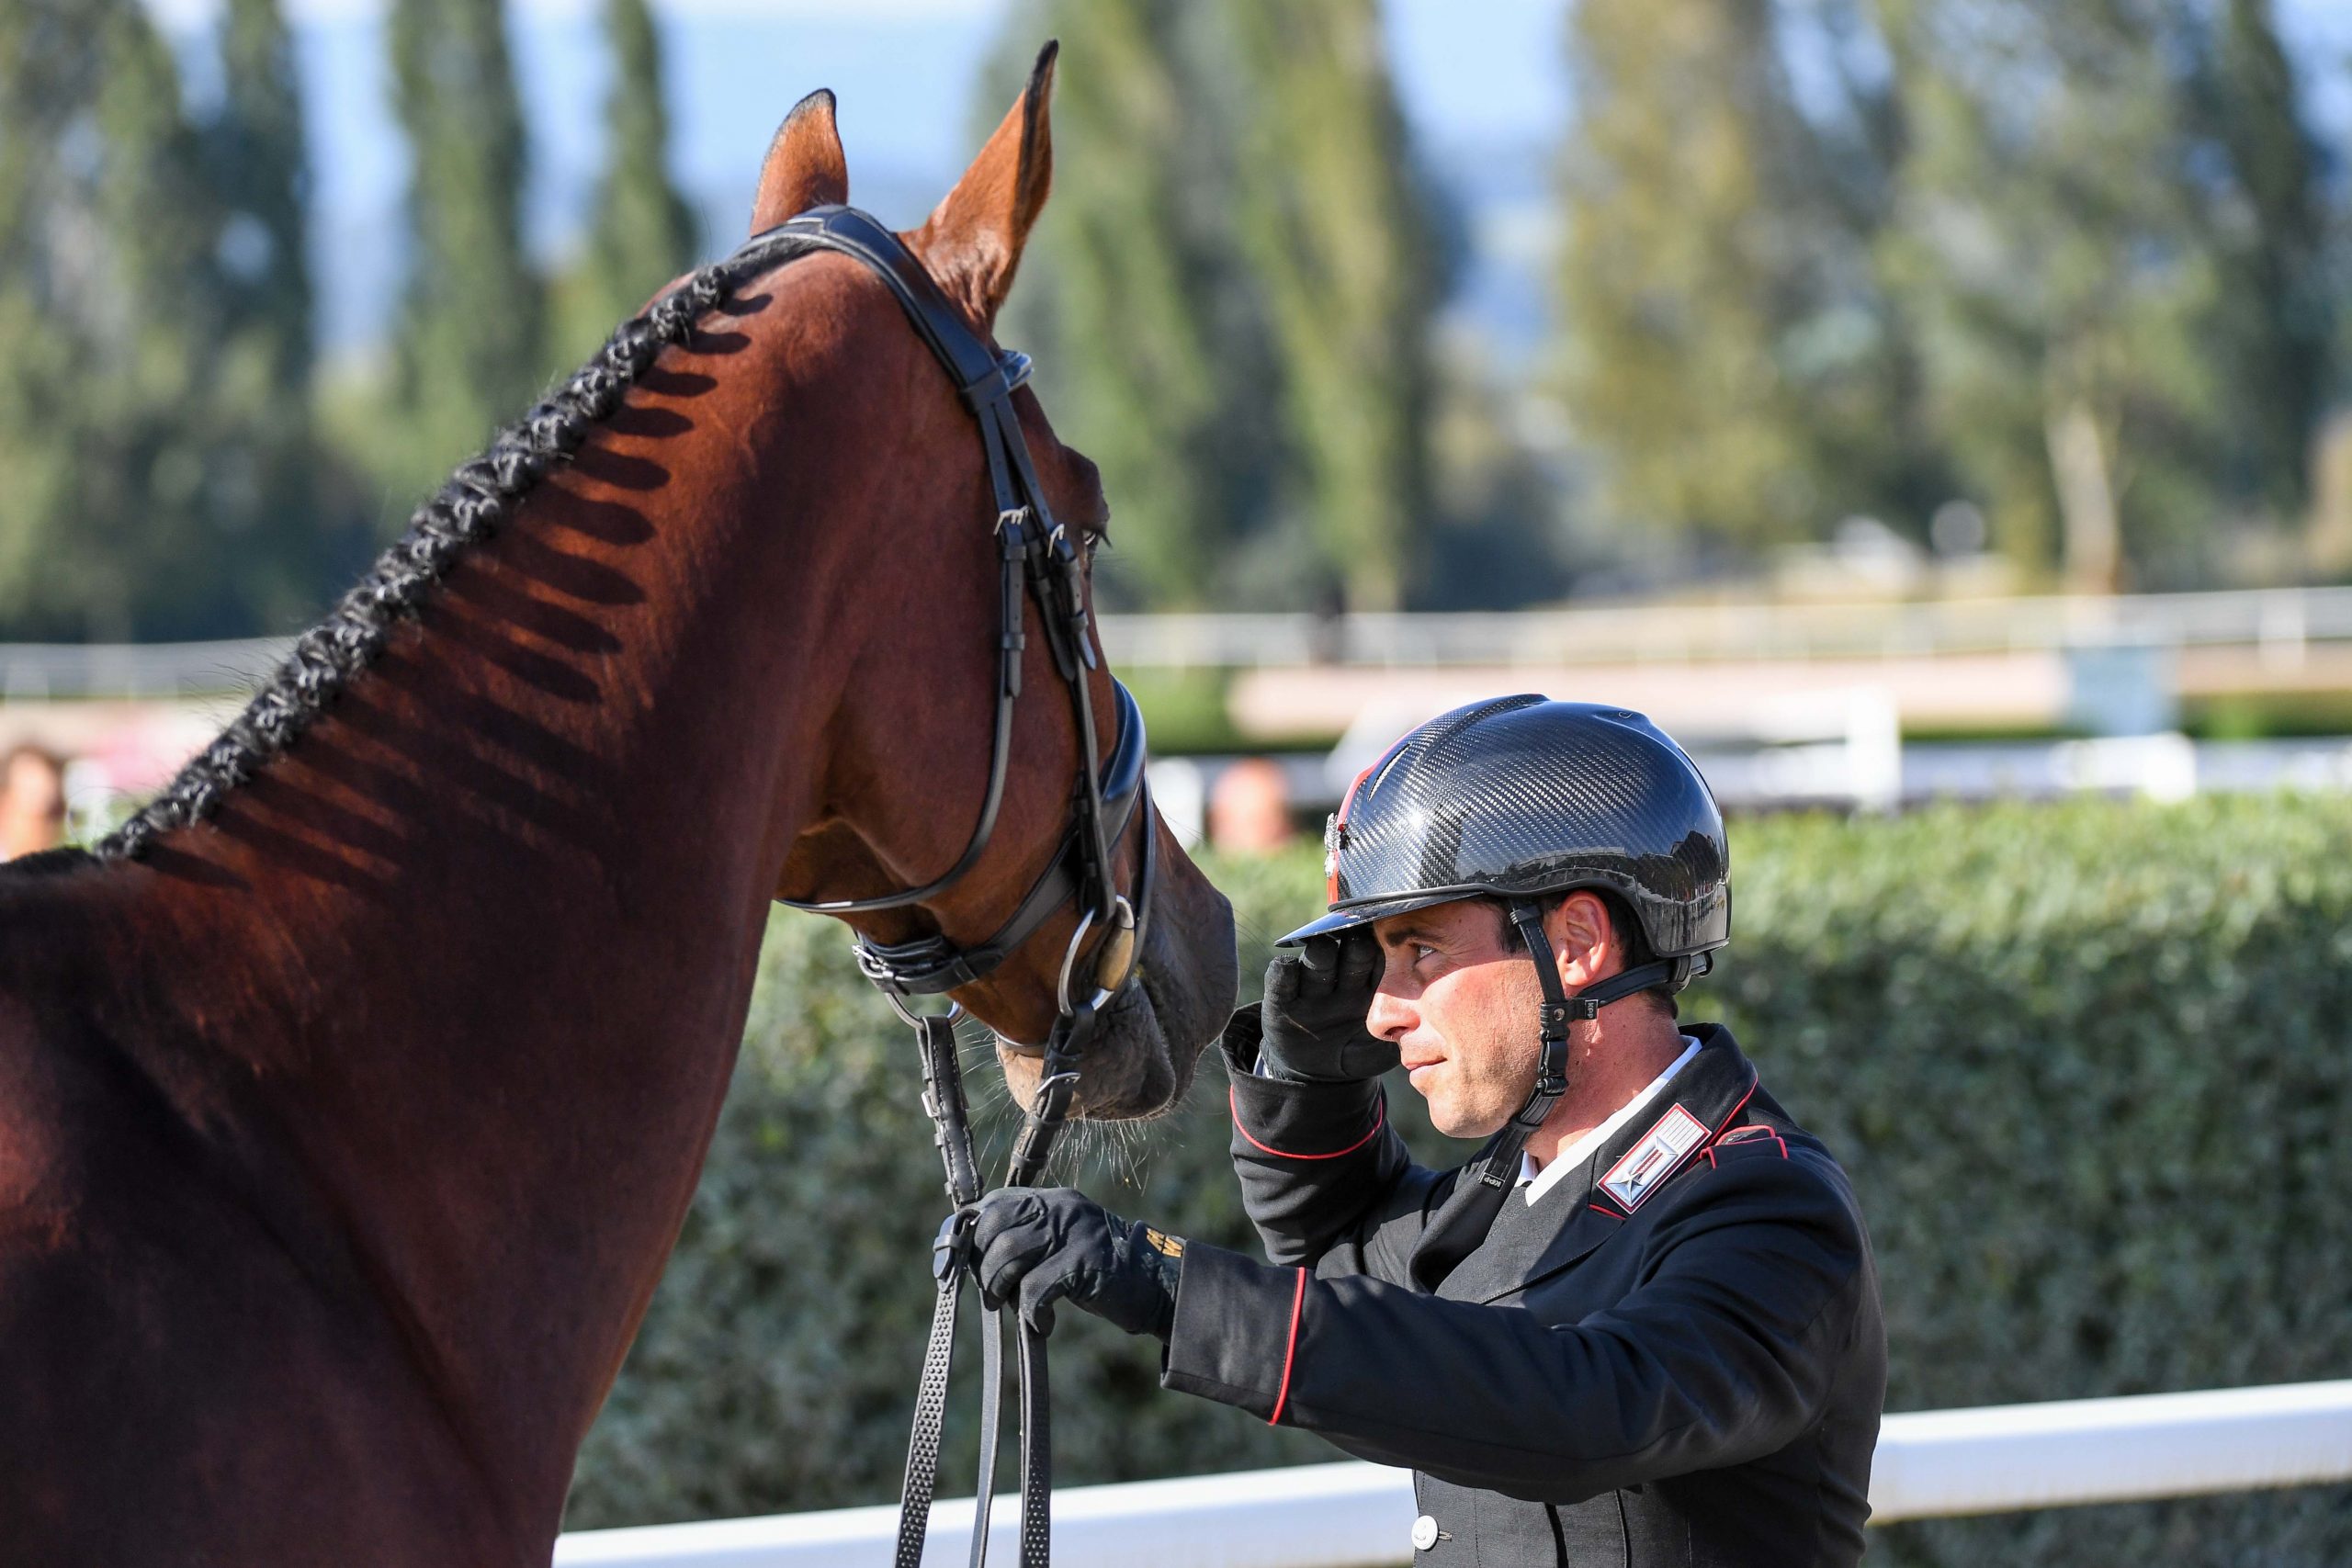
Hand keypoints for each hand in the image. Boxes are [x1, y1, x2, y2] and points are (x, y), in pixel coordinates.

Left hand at [969, 1187, 1181, 1339]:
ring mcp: (1073, 1233)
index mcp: (1052, 1200)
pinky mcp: (1083, 1262)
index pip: (996, 1203)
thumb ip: (1028, 1240)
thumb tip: (975, 1259)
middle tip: (994, 1294)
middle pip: (995, 1227)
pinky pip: (1036, 1288)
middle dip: (984, 1266)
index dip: (975, 1235)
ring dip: (1002, 1289)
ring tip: (1014, 1307)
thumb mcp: (1061, 1243)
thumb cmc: (1099, 1270)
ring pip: (1008, 1255)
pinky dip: (1032, 1313)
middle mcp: (1060, 1208)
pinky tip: (1044, 1323)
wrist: (1154, 1283)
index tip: (971, 1264)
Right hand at [1241, 930, 1394, 1083]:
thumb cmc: (1359, 1054)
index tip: (1390, 940)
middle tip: (1357, 938)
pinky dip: (1281, 972)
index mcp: (1371, 986)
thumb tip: (1425, 1031)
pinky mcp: (1281, 1002)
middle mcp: (1342, 981)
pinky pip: (1281, 983)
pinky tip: (1285, 965)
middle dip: (1354, 945)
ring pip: (1316, 963)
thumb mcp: (1383, 1050)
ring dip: (1319, 952)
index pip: (1379, 961)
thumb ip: (1402, 1037)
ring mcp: (1312, 989)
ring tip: (1321, 945)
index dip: (1384, 951)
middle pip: (1349, 955)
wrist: (1320, 1076)